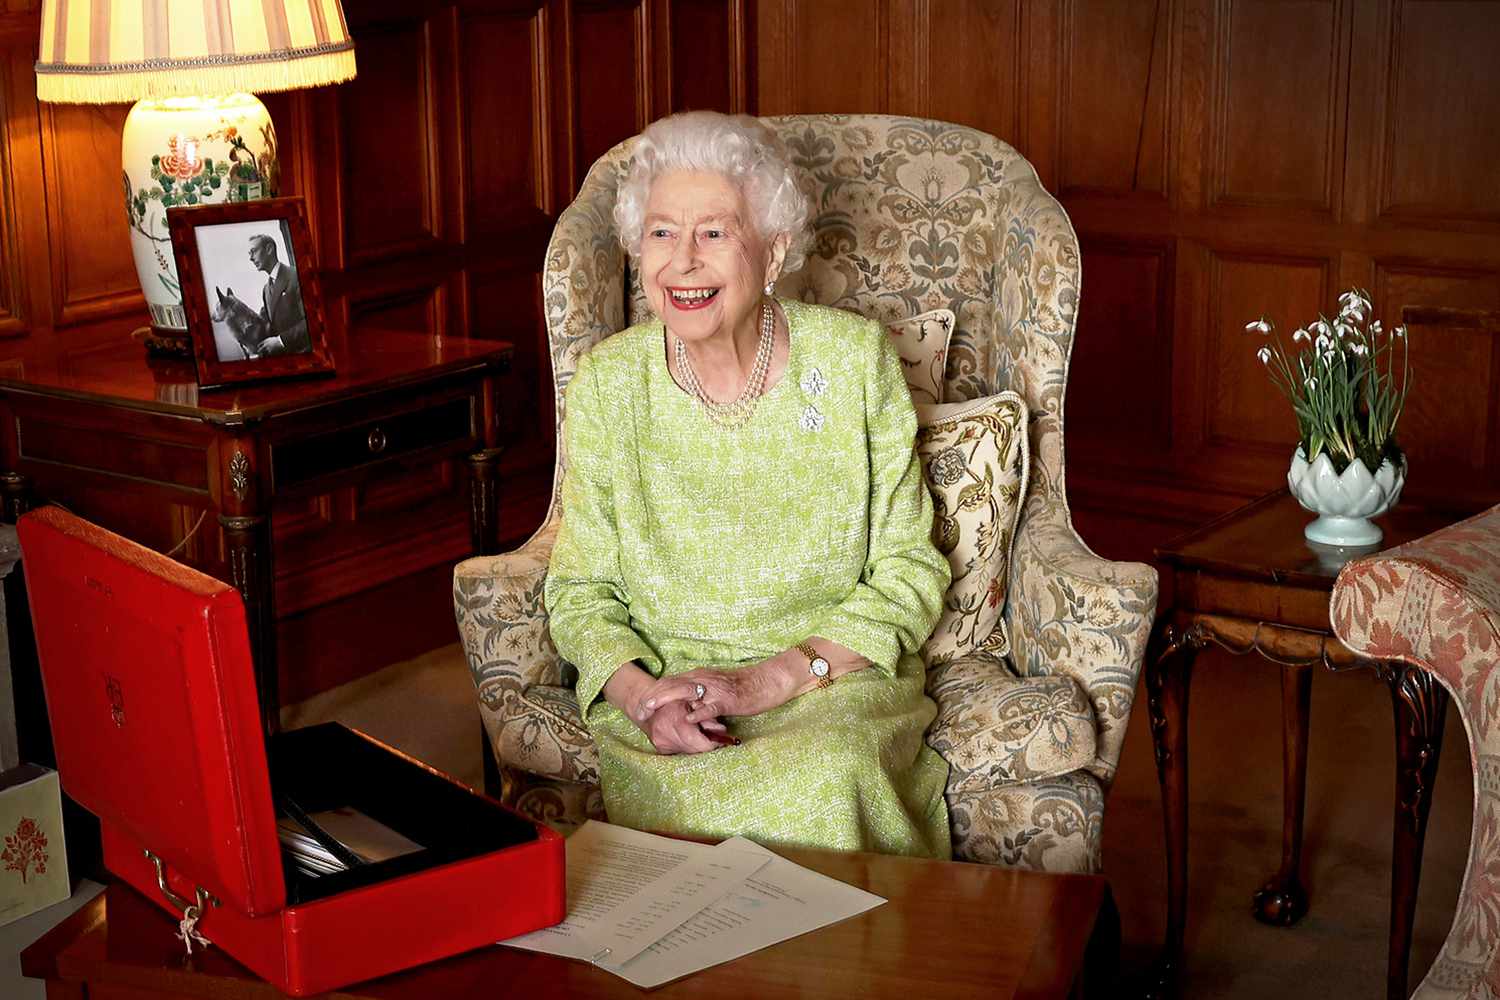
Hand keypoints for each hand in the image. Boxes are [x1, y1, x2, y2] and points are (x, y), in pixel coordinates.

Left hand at [638, 662, 795, 723]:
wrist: (767, 681)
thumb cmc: (743, 686)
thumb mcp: (716, 687)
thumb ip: (699, 694)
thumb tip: (685, 707)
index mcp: (700, 676)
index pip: (670, 681)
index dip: (653, 693)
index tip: (640, 706)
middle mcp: (704, 679)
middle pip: (672, 684)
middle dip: (653, 697)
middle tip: (639, 711)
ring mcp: (715, 688)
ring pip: (686, 691)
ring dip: (667, 700)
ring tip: (652, 710)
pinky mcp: (728, 699)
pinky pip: (710, 705)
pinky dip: (698, 711)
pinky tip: (687, 718)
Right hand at [641, 700, 730, 754]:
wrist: (647, 702)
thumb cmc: (674, 697)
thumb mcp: (693, 699)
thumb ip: (708, 714)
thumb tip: (722, 730)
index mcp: (676, 719)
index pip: (699, 742)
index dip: (712, 743)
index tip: (721, 741)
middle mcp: (666, 732)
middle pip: (694, 749)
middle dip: (706, 745)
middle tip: (715, 740)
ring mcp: (661, 741)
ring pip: (687, 751)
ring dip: (696, 746)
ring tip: (701, 736)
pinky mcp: (659, 747)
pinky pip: (679, 750)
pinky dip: (686, 745)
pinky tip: (688, 736)